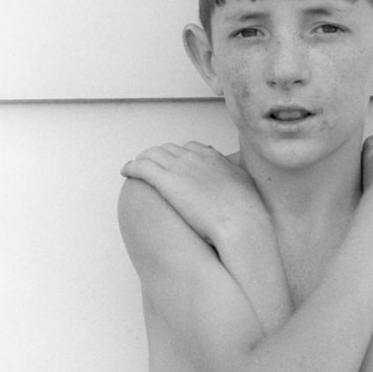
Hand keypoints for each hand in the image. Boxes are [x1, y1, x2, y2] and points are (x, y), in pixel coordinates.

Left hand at [121, 142, 265, 244]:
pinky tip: (126, 171)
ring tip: (136, 168)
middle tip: (152, 166)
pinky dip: (131, 167)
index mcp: (214, 158)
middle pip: (169, 149)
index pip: (191, 148)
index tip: (176, 165)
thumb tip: (236, 182)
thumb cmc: (246, 214)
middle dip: (159, 156)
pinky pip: (141, 167)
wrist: (240, 224)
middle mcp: (195, 158)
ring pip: (152, 155)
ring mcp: (179, 167)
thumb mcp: (246, 188)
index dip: (180, 156)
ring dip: (143, 160)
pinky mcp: (166, 181)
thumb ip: (236, 178)